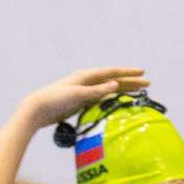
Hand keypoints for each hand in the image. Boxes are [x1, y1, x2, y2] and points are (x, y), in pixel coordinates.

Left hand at [23, 67, 148, 128]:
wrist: (37, 110)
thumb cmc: (55, 100)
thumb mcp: (77, 95)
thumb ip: (97, 91)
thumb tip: (116, 85)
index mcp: (86, 76)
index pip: (112, 73)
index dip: (128, 73)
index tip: (143, 73)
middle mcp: (86, 82)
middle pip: (113, 80)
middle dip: (130, 82)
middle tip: (147, 84)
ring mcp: (84, 92)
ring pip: (109, 90)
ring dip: (123, 90)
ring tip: (138, 92)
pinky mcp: (81, 102)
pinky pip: (102, 99)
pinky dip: (112, 99)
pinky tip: (119, 102)